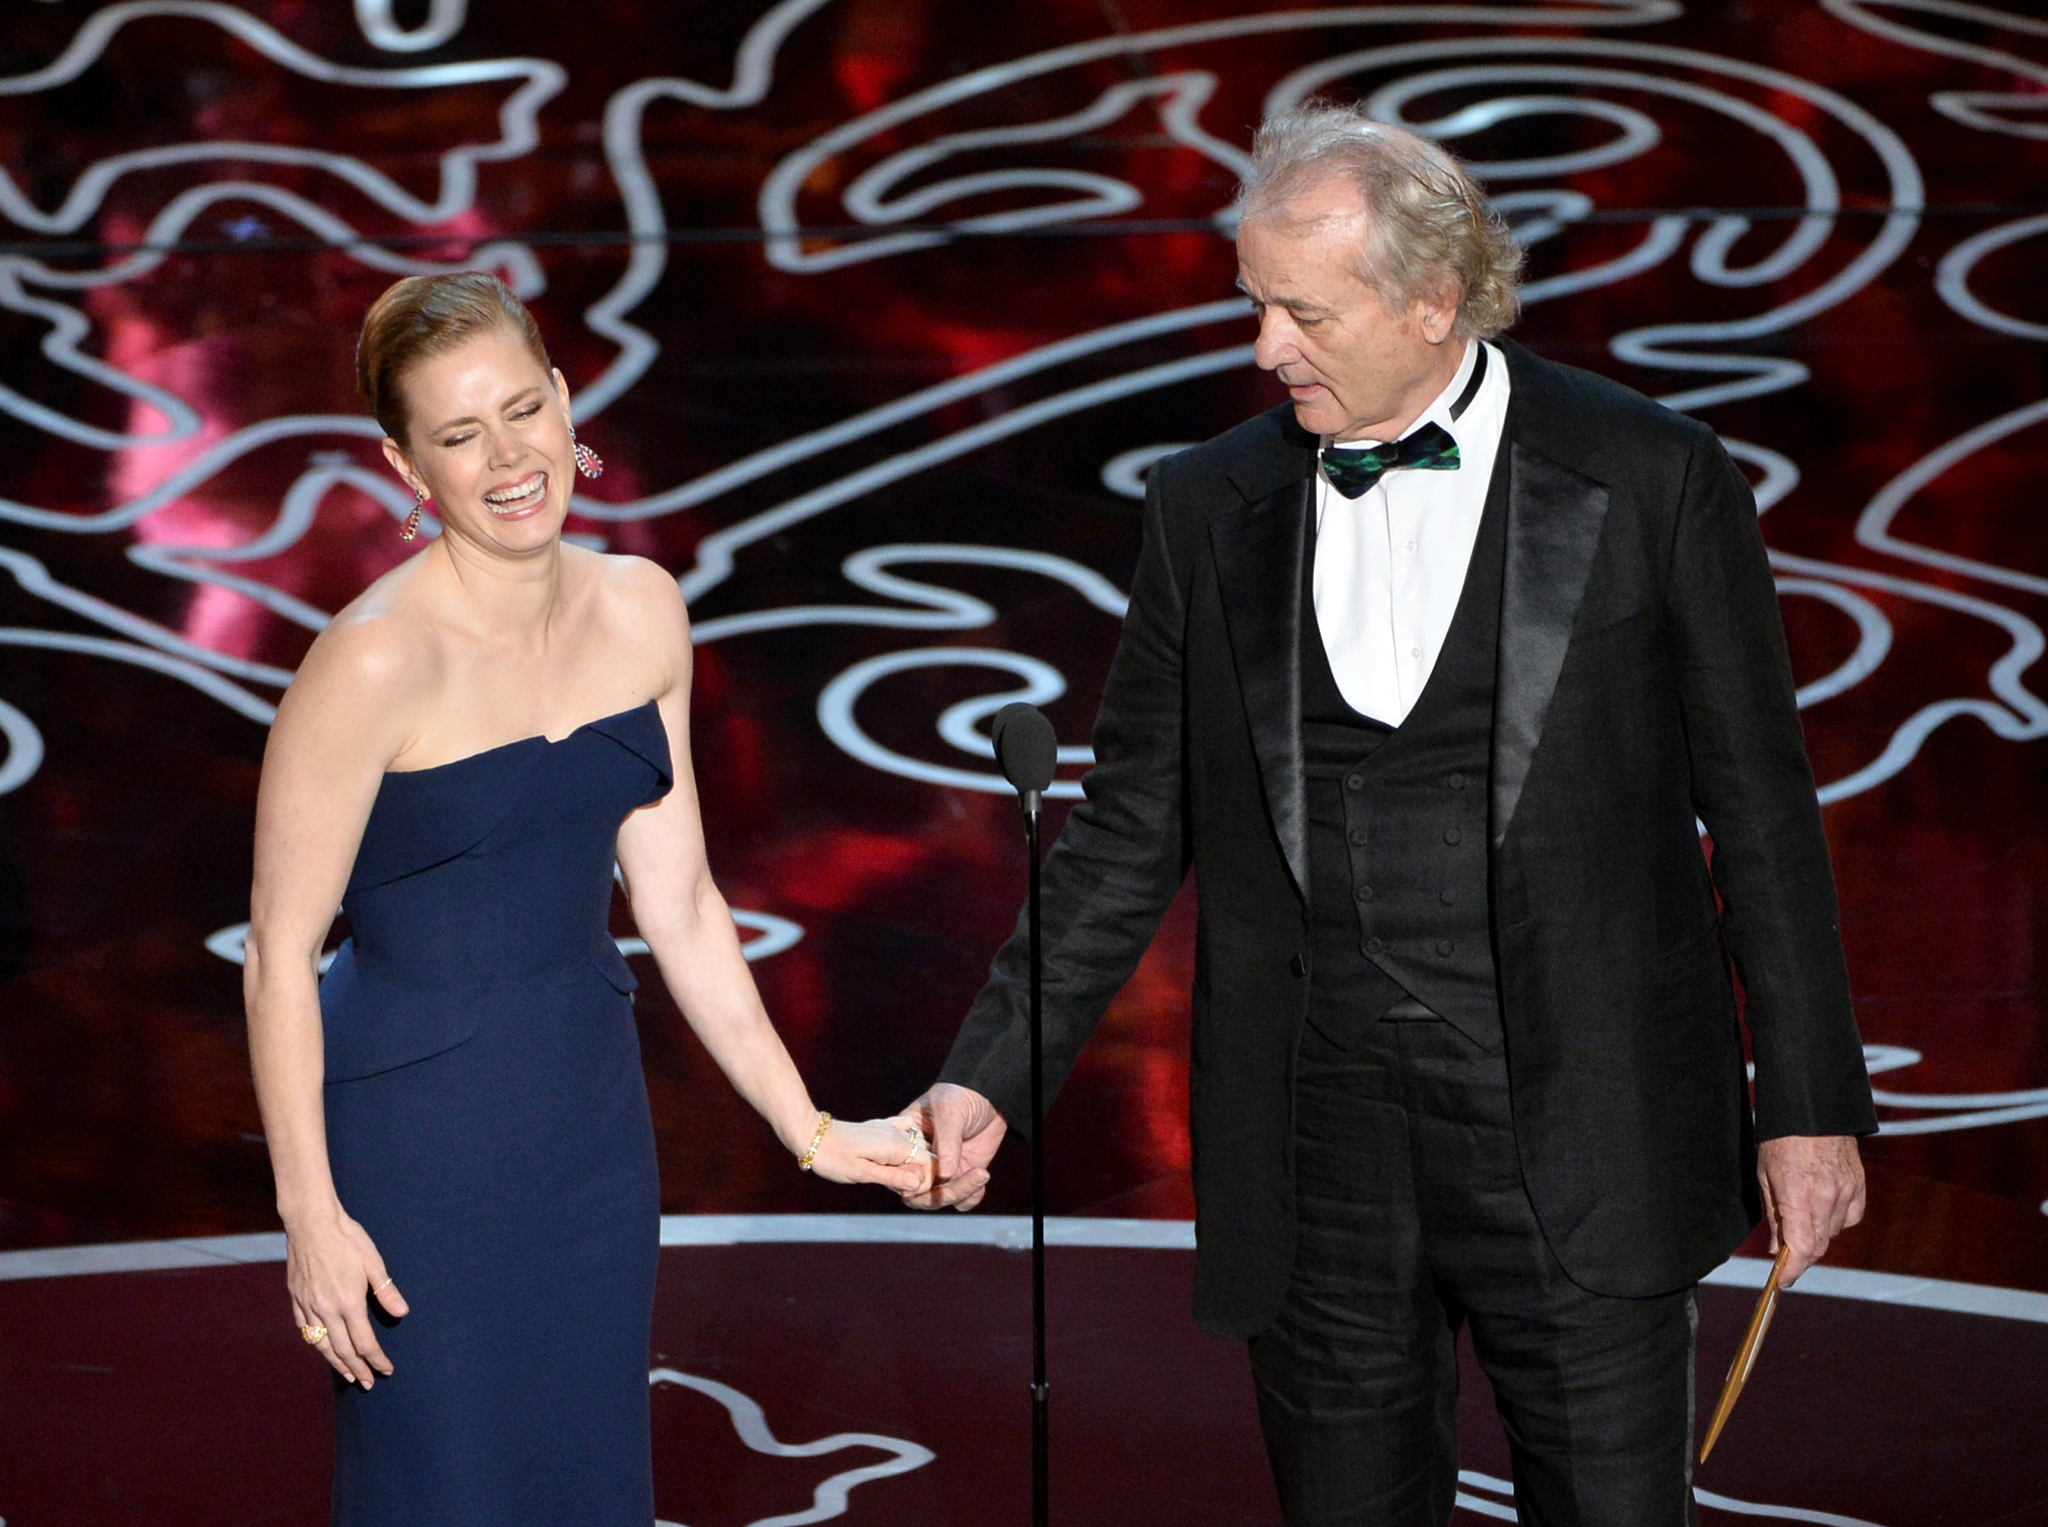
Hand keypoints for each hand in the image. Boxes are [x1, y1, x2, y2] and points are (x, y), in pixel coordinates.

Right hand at [285, 1205, 407, 1386]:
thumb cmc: (347, 1239)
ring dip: (336, 1362)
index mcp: (348, 1302)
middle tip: (368, 1382)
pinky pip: (305, 1329)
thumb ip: (386, 1291)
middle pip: (343, 1350)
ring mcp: (308, 1305)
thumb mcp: (373, 1262)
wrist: (311, 1223)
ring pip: (322, 1344)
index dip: (376, 1359)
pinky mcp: (296, 1298)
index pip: (364, 1343)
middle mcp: (326, 1309)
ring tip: (348, 1374)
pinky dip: (315, 1343)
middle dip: (358, 1368)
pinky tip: (322, 1348)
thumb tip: (402, 1313)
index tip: (386, 1370)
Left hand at [805, 1116, 932, 1196]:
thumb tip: (917, 1183)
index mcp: (896, 1145)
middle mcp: (897, 1133)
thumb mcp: (861, 1173)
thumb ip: (892, 1177)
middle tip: (897, 1191)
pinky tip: (893, 1160)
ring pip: (916, 1147)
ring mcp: (890, 1128)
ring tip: (892, 1180)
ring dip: (911, 1165)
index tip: (906, 1195)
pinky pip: (905, 1134)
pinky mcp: (881, 1127)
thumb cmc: (833, 1159)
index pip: (930, 1163)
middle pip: (926, 1156)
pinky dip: (906, 1148)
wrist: (812, 1135)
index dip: (925, 1182)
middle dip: (919, 1175)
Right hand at [892, 1083, 1006, 1210]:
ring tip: (980, 1174)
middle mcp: (920, 1161)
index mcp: (906, 1142)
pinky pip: (963, 1198)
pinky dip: (971, 1197)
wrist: (989, 1094)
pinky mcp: (962, 1174)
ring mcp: (941, 1169)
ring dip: (960, 1193)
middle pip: (918, 1192)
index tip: (927, 1179)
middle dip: (935, 1196)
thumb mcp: (949, 1111)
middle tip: (953, 1191)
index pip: (899, 1170)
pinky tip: (981, 1179)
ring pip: (942, 1197)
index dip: (909, 1181)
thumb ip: (946, 1141)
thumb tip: (944, 1174)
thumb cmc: (960, 1095)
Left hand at [1757, 1134, 1865, 1286]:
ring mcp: (1847, 1192)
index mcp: (1798, 1196)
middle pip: (1818, 1246)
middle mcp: (1826, 1198)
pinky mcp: (1859, 1185)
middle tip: (1785, 1249)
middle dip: (1801, 1253)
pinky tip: (1823, 1205)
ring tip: (1801, 1212)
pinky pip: (1850, 1217)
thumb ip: (1773, 1216)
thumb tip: (1775, 1247)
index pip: (1802, 1249)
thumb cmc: (1780, 1138)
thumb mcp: (1765, 1175)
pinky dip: (1837, 1220)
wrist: (1812, 1107)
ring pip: (1833, 1232)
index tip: (1782, 1280)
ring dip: (1817, 1233)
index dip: (1792, 1270)